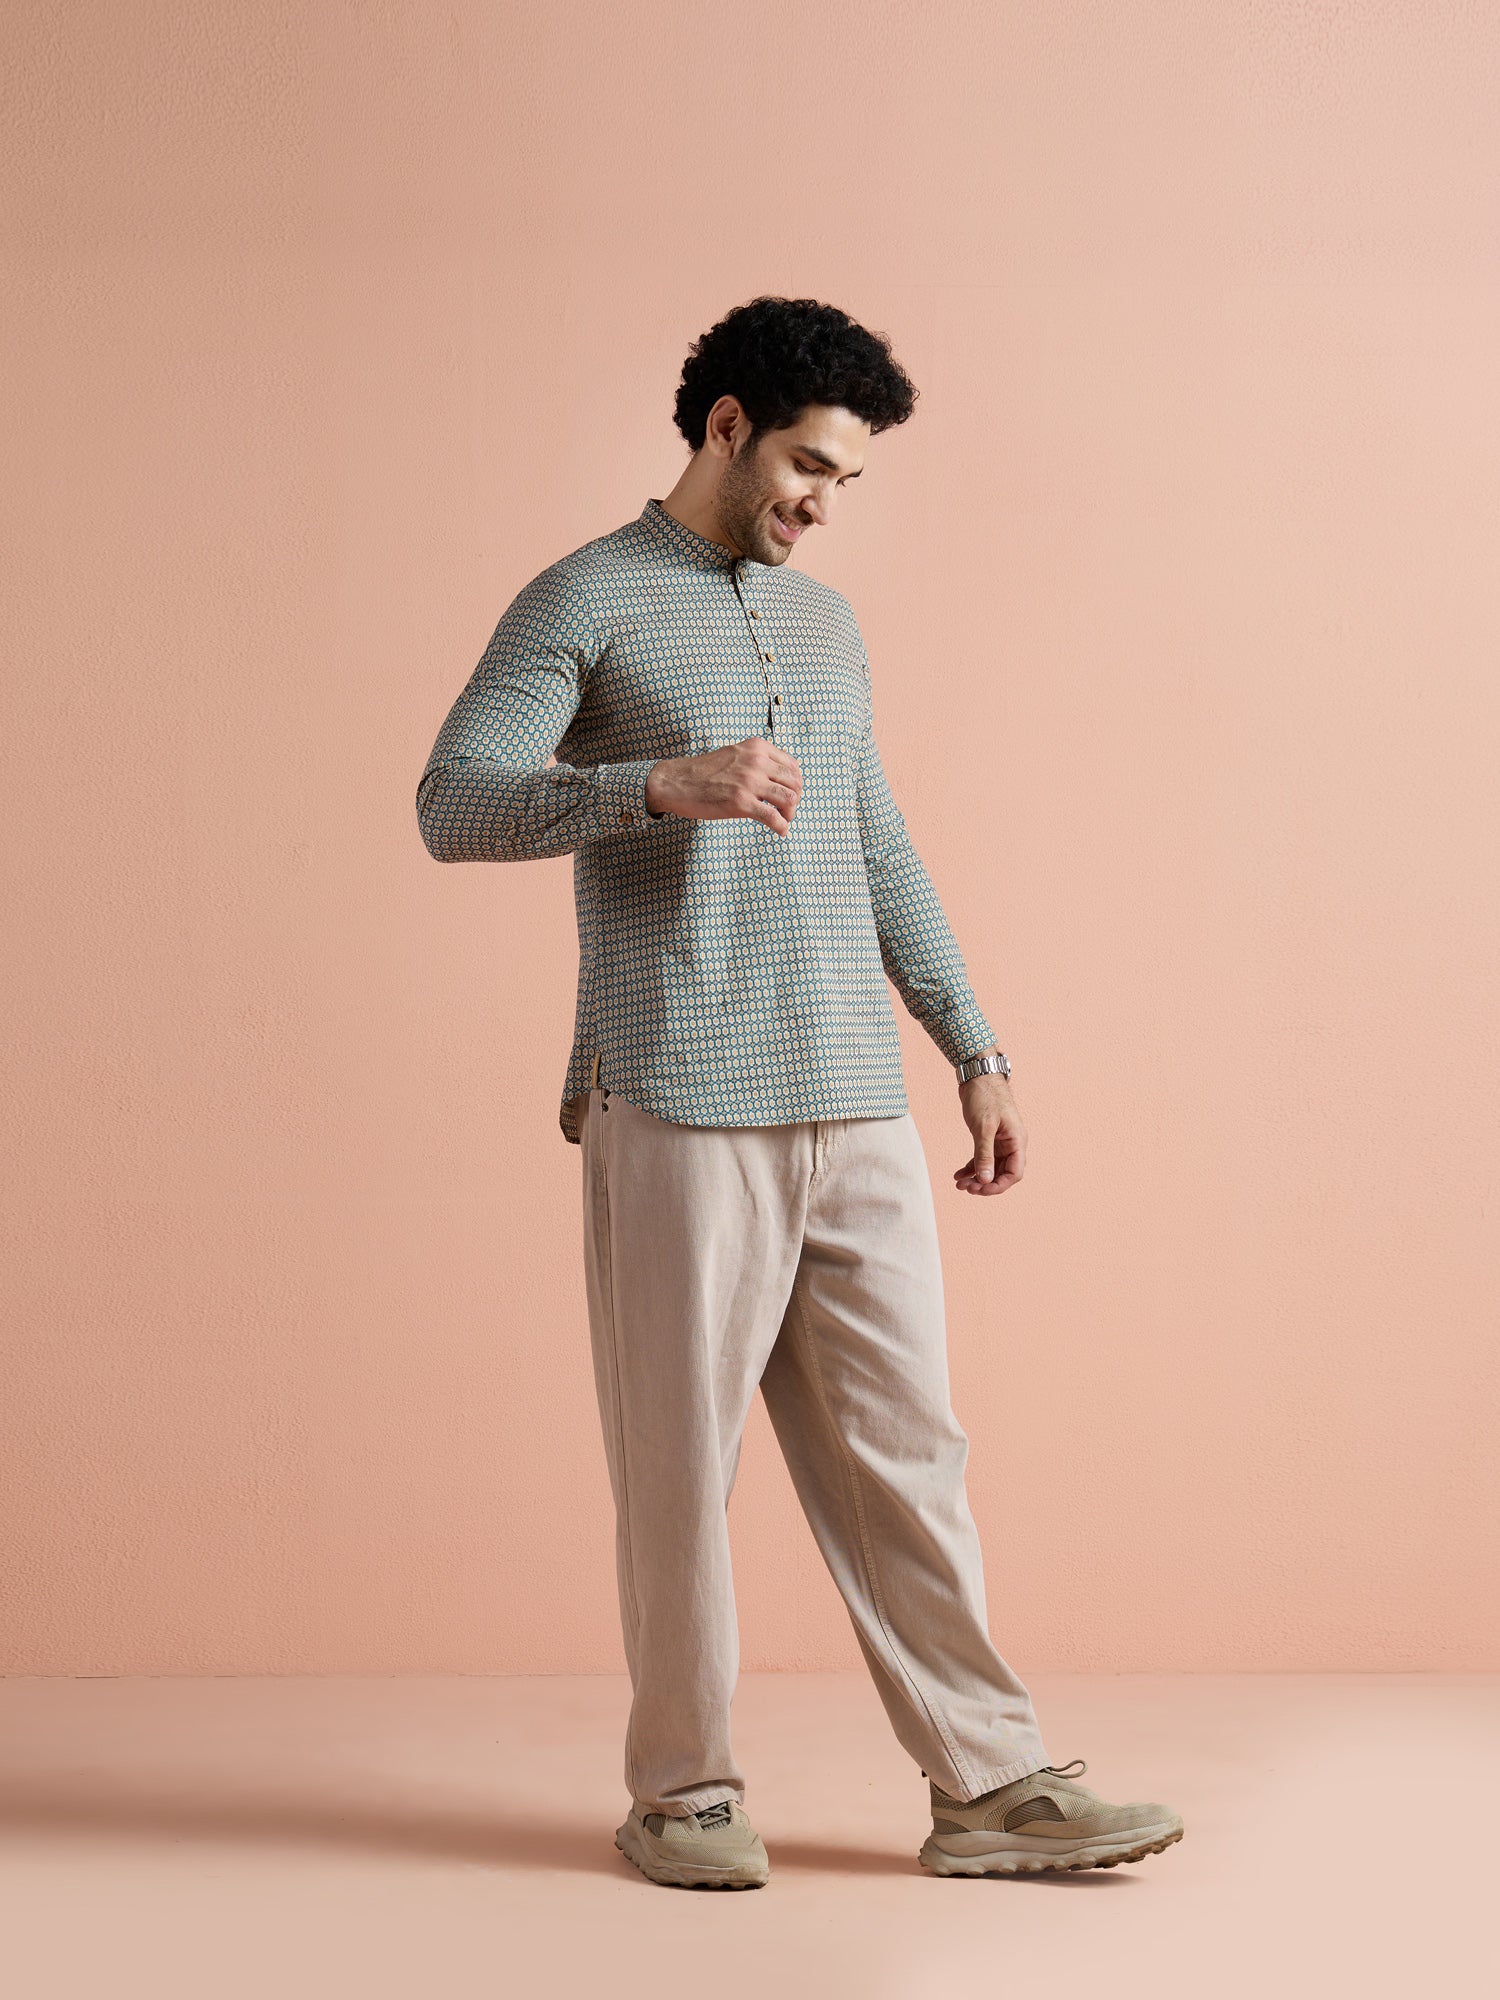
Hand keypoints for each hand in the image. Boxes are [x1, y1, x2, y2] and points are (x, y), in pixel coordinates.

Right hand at [644, 738, 802, 834]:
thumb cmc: (704, 772)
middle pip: (795, 783)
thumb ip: (757, 761)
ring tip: (783, 821)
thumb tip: (780, 780)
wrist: (676, 782)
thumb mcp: (735, 755)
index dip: (795, 784)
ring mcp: (749, 782)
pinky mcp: (741, 803)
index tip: (788, 795)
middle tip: (787, 811)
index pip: (793, 766)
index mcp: (757, 747)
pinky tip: (780, 831)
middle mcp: (756, 761)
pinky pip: (774, 817)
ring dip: (790, 814)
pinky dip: (782, 827)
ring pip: (790, 799)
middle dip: (795, 800)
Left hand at [953, 1065, 1024, 1196]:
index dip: (998, 1185)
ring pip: (991, 1167)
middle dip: (985, 1183)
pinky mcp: (988, 1137)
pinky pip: (982, 1158)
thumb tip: (985, 1180)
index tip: (980, 1190)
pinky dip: (971, 1167)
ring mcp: (1000, 1141)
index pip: (1014, 1173)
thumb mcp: (983, 1127)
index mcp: (1017, 1141)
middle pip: (1002, 1173)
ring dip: (976, 1177)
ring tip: (959, 1184)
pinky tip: (958, 1174)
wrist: (978, 1075)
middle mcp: (1011, 1143)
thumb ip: (984, 1154)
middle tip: (967, 1188)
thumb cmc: (985, 1096)